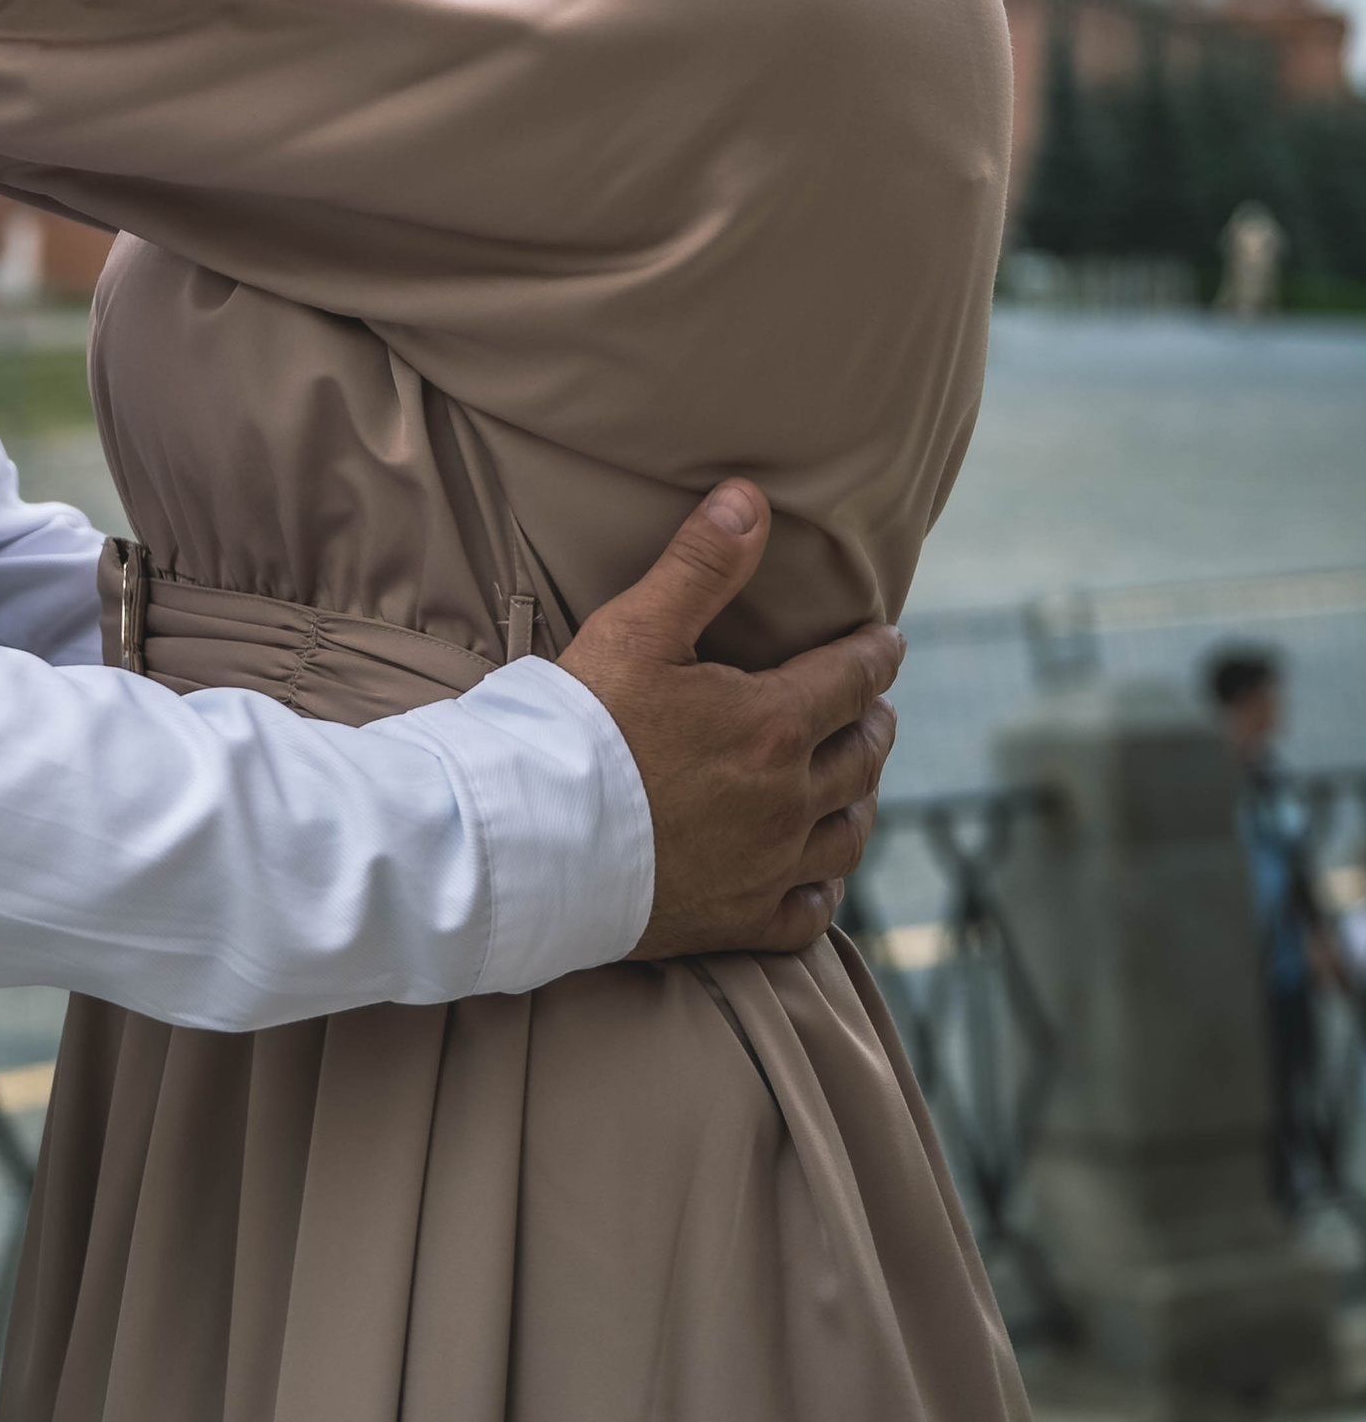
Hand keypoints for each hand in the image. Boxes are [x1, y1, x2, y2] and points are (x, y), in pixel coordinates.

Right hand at [561, 483, 901, 961]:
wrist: (533, 844)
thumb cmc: (581, 728)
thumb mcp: (637, 628)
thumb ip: (700, 564)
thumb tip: (751, 499)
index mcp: (773, 724)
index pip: (853, 679)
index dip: (876, 655)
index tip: (889, 641)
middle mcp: (788, 801)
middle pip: (862, 755)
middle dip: (873, 721)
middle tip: (874, 705)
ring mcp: (768, 868)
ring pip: (848, 833)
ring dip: (861, 798)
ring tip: (859, 779)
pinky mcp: (738, 922)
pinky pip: (810, 911)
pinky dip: (824, 886)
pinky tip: (820, 875)